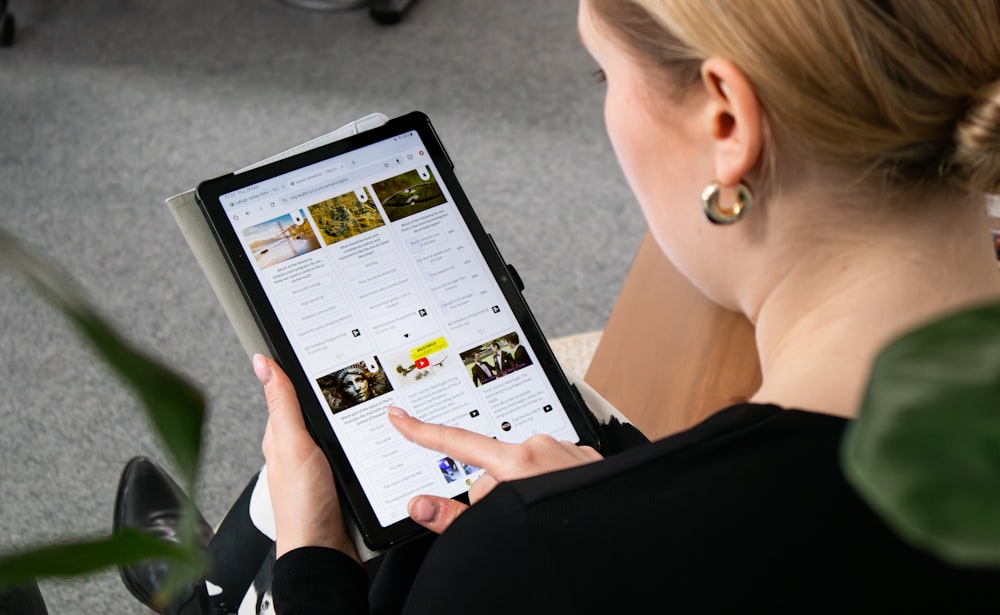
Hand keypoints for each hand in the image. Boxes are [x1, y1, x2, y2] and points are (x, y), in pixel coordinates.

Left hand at [255, 354, 359, 562]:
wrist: (326, 555)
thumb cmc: (302, 507)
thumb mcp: (292, 445)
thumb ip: (282, 404)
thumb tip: (263, 362)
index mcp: (283, 435)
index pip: (293, 391)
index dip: (308, 371)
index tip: (327, 349)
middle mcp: (302, 448)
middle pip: (325, 410)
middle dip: (343, 397)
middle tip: (364, 380)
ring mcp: (325, 465)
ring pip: (346, 431)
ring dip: (361, 423)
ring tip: (378, 407)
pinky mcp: (346, 480)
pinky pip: (361, 453)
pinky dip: (372, 447)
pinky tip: (382, 441)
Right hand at [387, 406, 601, 534]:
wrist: (630, 540)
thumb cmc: (570, 537)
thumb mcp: (503, 531)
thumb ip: (456, 519)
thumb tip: (421, 506)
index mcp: (516, 462)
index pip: (456, 442)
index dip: (422, 431)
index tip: (400, 417)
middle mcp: (540, 447)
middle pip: (492, 470)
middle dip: (494, 496)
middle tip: (513, 525)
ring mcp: (566, 450)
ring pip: (523, 470)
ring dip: (524, 492)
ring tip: (545, 521)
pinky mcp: (585, 458)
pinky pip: (551, 467)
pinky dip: (548, 485)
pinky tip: (560, 509)